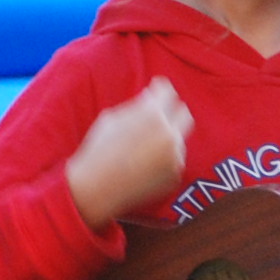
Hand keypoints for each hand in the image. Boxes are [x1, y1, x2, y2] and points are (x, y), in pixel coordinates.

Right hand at [64, 79, 193, 227]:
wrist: (96, 189)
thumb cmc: (98, 151)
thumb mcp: (112, 118)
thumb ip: (137, 105)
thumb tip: (152, 97)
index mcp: (153, 114)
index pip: (168, 93)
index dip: (160, 90)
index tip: (156, 91)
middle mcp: (169, 134)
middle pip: (183, 113)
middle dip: (172, 111)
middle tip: (158, 116)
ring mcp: (175, 157)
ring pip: (179, 139)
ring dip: (166, 138)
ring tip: (143, 147)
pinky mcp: (175, 176)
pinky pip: (174, 160)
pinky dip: (164, 159)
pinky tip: (144, 164)